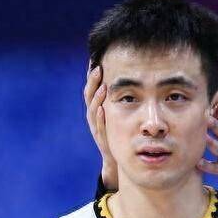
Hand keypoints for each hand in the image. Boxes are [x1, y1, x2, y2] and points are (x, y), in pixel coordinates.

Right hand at [84, 65, 117, 189]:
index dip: (92, 74)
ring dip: (97, 98)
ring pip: (93, 110)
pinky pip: (99, 127)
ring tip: (102, 88)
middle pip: (89, 96)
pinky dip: (100, 118)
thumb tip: (128, 75)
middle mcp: (94, 115)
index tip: (94, 59)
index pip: (92, 87)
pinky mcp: (102, 138)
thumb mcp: (119, 112)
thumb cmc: (120, 132)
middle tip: (98, 68)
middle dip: (93, 82)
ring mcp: (97, 127)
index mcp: (97, 106)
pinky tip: (102, 109)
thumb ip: (120, 97)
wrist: (118, 158)